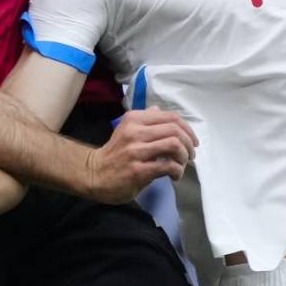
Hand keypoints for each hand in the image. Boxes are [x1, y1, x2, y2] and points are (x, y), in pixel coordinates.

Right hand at [83, 107, 197, 202]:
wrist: (93, 174)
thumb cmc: (114, 153)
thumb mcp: (126, 130)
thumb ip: (144, 120)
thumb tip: (160, 110)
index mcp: (134, 119)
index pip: (171, 117)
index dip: (187, 129)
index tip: (192, 141)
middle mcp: (135, 132)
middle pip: (175, 130)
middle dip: (189, 143)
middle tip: (190, 155)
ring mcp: (136, 151)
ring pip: (174, 145)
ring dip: (184, 157)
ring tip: (182, 165)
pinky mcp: (138, 170)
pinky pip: (167, 166)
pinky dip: (178, 171)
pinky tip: (175, 176)